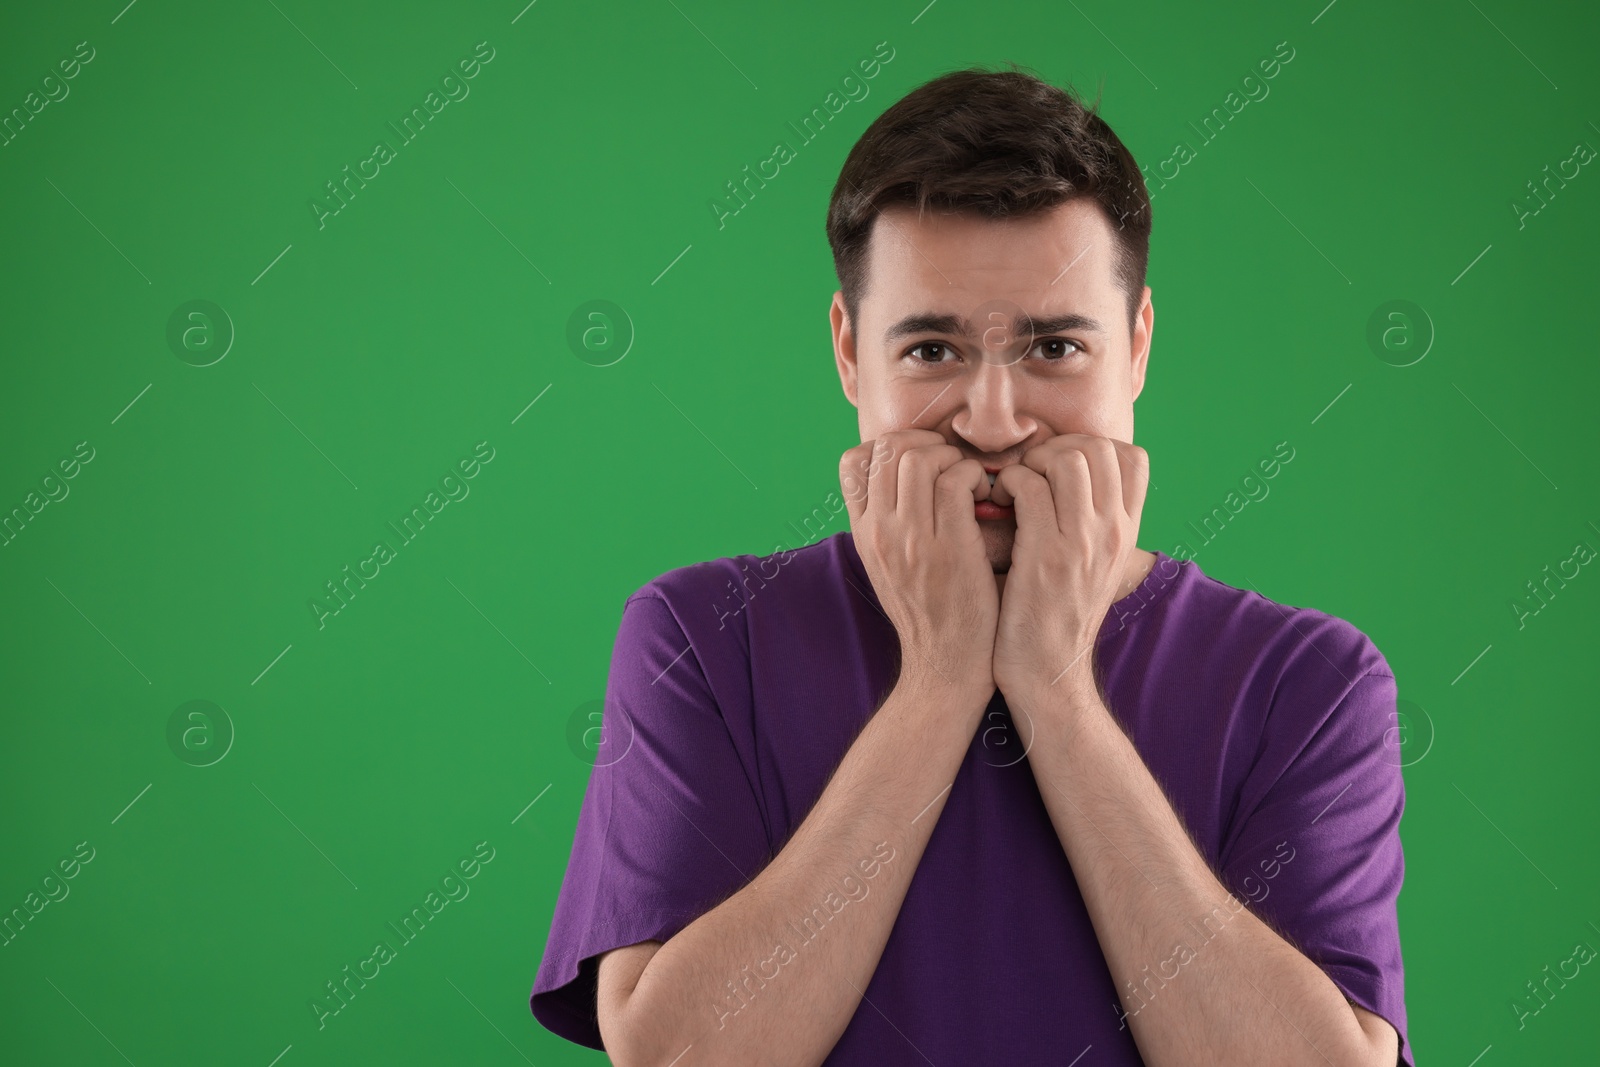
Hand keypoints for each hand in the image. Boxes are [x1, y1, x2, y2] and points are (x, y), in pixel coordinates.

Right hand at [840, 429, 997, 706]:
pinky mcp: (950, 548)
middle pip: (888, 448)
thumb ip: (889, 524)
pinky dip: (976, 475)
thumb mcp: (888, 567)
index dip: (888, 446)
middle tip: (952, 462)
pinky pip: (957, 480)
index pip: (853, 461)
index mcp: (863, 533)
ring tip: (970, 479)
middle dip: (926, 442)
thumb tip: (904, 478)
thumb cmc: (929, 613)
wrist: (945, 667)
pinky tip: (987, 496)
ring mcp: (912, 539)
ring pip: (921, 458)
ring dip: (953, 457)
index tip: (919, 460)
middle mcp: (880, 531)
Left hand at [989, 433, 1149, 707]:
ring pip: (1065, 459)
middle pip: (1097, 447)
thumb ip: (1092, 525)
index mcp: (1128, 532)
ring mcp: (1083, 543)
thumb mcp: (1094, 568)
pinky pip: (1027, 485)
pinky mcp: (1046, 556)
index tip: (1056, 468)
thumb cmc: (1057, 617)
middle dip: (1053, 448)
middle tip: (1027, 473)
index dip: (1090, 447)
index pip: (1133, 457)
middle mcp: (1114, 532)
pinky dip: (1006, 483)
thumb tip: (1070, 482)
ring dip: (1028, 462)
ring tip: (1011, 488)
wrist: (1048, 676)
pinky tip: (996, 504)